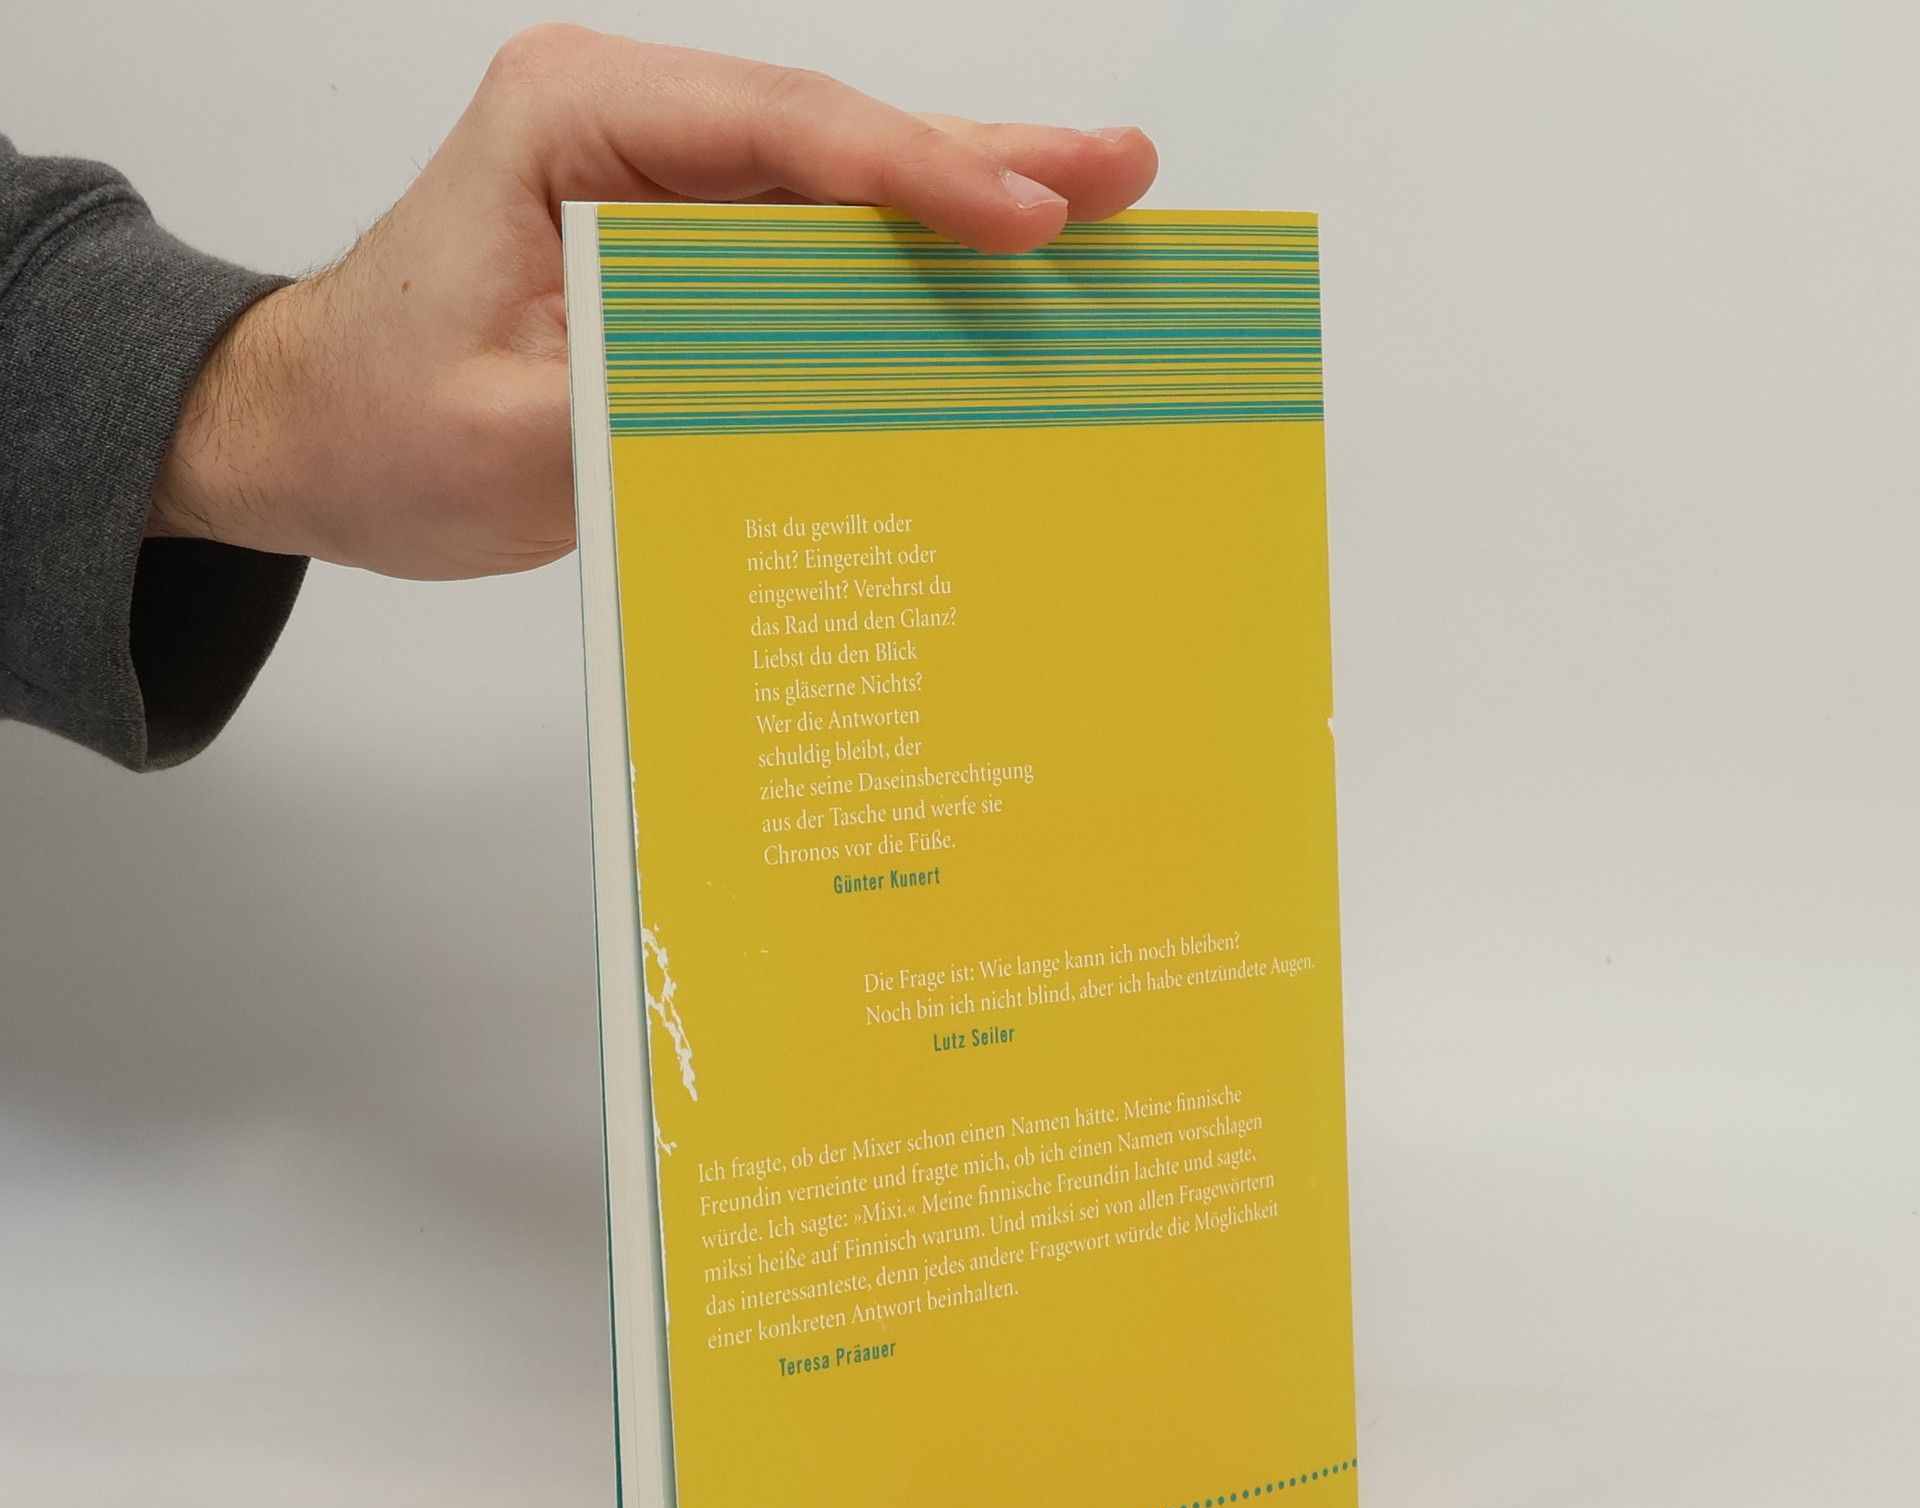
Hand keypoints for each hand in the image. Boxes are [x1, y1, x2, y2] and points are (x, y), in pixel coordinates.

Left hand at [147, 27, 1157, 579]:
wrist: (315, 437)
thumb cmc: (375, 420)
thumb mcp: (498, 435)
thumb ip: (647, 407)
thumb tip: (808, 414)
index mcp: (569, 122)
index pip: (777, 128)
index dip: (914, 172)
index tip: (1026, 212)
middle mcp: (630, 130)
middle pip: (835, 139)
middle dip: (981, 161)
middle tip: (1119, 174)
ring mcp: (665, 190)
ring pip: (841, 192)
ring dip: (967, 205)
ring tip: (1096, 206)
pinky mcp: (686, 256)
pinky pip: (815, 258)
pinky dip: (907, 275)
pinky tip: (997, 282)